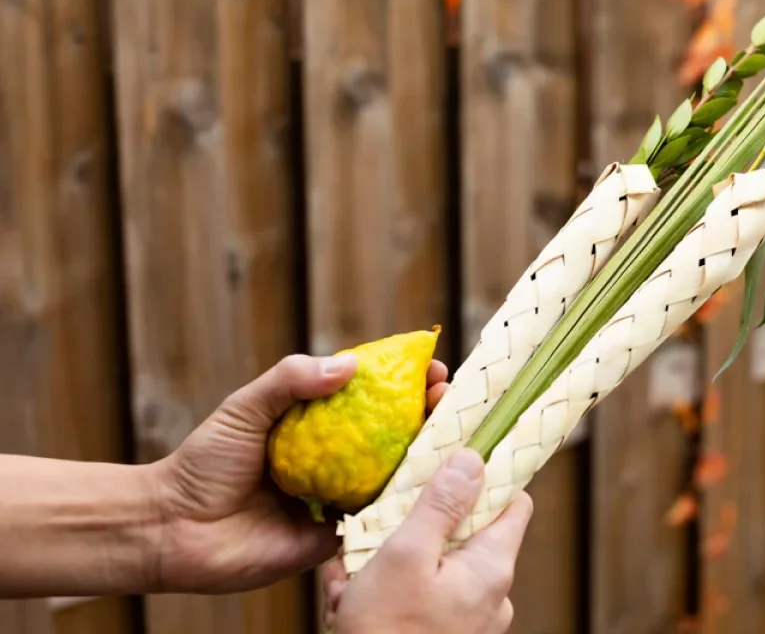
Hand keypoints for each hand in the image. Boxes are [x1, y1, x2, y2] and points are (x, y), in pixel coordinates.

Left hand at [147, 351, 449, 593]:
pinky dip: (403, 507)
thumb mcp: (245, 408)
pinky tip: (431, 490)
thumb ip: (291, 380)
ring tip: (453, 437)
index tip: (433, 367)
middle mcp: (335, 461)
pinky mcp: (334, 538)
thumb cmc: (203, 464)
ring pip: (393, 477)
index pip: (372, 398)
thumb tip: (348, 364)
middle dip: (428, 415)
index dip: (406, 383)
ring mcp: (337, 499)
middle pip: (394, 434)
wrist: (173, 529)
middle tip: (449, 398)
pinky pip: (375, 523)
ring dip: (426, 457)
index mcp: (317, 427)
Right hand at [322, 449, 533, 633]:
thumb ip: (440, 505)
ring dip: (391, 563)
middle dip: (418, 526)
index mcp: (492, 567)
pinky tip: (349, 601)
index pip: (514, 501)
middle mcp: (492, 595)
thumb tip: (472, 458)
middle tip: (375, 530)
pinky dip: (387, 594)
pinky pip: (420, 601)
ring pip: (433, 568)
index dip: (487, 477)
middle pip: (464, 533)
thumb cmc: (387, 633)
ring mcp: (470, 621)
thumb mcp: (406, 556)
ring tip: (350, 577)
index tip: (453, 463)